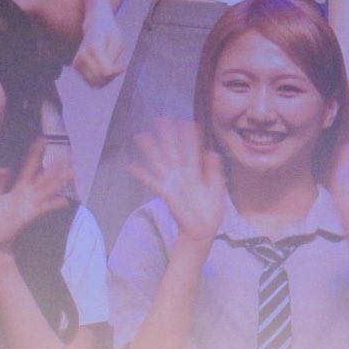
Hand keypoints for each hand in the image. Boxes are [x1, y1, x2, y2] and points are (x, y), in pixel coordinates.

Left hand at [0, 140, 67, 256]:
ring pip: (47, 190)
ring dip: (60, 181)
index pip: (29, 167)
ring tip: (73, 172)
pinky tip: (64, 201)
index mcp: (19, 188)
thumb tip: (5, 167)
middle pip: (45, 177)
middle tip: (71, 155)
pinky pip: (42, 208)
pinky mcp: (26, 216)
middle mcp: (27, 195)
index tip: (41, 139)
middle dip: (57, 166)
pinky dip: (52, 204)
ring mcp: (29, 205)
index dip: (35, 153)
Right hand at [73, 9, 126, 85]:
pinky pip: (90, 81)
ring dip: (106, 79)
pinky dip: (99, 78)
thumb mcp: (118, 42)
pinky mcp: (75, 66)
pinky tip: (103, 68)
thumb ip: (113, 59)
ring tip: (111, 67)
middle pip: (100, 79)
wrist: (95, 24)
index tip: (123, 66)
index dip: (116, 72)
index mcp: (94, 47)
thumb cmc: (109, 33)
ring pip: (95, 83)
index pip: (106, 72)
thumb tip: (108, 74)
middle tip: (117, 66)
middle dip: (111, 76)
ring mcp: (77, 61)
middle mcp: (83, 55)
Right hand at [127, 121, 226, 246]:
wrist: (203, 230)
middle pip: (173, 150)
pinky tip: (130, 165)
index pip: (191, 150)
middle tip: (161, 118)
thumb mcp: (217, 187)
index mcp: (195, 171)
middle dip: (167, 135)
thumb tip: (212, 151)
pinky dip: (141, 173)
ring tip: (141, 134)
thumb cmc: (211, 210)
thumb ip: (214, 170)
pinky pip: (151, 181)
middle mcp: (182, 173)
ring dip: (150, 148)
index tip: (187, 121)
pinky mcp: (166, 192)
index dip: (189, 136)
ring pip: (160, 161)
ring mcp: (172, 182)